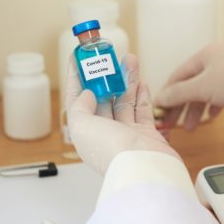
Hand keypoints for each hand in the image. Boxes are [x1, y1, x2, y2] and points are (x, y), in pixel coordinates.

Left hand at [66, 53, 180, 174]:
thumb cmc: (111, 151)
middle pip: (103, 99)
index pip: (78, 102)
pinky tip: (141, 82)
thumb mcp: (81, 126)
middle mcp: (106, 134)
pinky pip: (143, 110)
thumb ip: (79, 107)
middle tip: (108, 57)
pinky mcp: (146, 134)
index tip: (79, 61)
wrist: (144, 166)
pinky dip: (142, 95)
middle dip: (105, 77)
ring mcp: (127, 134)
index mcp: (86, 134)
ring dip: (126, 80)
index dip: (77, 80)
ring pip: (125, 101)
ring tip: (129, 60)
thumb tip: (87, 94)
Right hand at [153, 44, 223, 130]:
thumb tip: (160, 98)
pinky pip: (218, 97)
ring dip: (195, 111)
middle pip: (190, 86)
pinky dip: (211, 108)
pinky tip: (210, 118)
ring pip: (204, 93)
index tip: (158, 110)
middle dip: (180, 106)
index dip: (166, 94)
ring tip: (189, 128)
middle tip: (171, 124)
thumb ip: (179, 93)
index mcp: (204, 55)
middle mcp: (215, 61)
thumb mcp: (202, 87)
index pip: (177, 76)